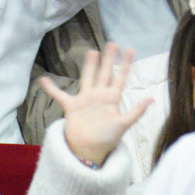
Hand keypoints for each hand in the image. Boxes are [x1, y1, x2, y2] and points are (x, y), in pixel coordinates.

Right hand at [41, 45, 151, 166]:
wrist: (88, 152)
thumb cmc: (107, 139)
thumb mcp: (123, 125)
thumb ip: (136, 111)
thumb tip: (151, 99)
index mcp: (112, 98)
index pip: (120, 77)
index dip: (125, 64)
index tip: (130, 50)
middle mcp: (99, 95)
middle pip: (104, 73)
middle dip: (108, 59)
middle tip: (112, 43)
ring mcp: (85, 99)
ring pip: (87, 78)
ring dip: (89, 66)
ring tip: (92, 51)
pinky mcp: (72, 107)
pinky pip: (60, 95)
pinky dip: (51, 89)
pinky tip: (43, 79)